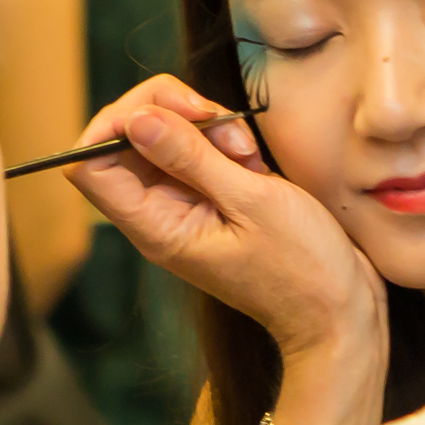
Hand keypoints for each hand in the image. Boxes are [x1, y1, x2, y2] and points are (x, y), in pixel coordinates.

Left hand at [64, 74, 384, 365]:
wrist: (336, 312)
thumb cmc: (302, 270)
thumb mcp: (251, 203)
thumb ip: (191, 158)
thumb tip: (137, 120)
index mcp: (154, 226)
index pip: (89, 164)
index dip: (116, 123)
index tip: (170, 112)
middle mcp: (159, 215)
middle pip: (125, 139)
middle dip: (171, 113)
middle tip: (218, 122)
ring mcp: (184, 206)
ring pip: (166, 138)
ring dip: (205, 127)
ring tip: (246, 153)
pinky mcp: (211, 199)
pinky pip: (197, 152)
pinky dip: (223, 141)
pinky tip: (253, 161)